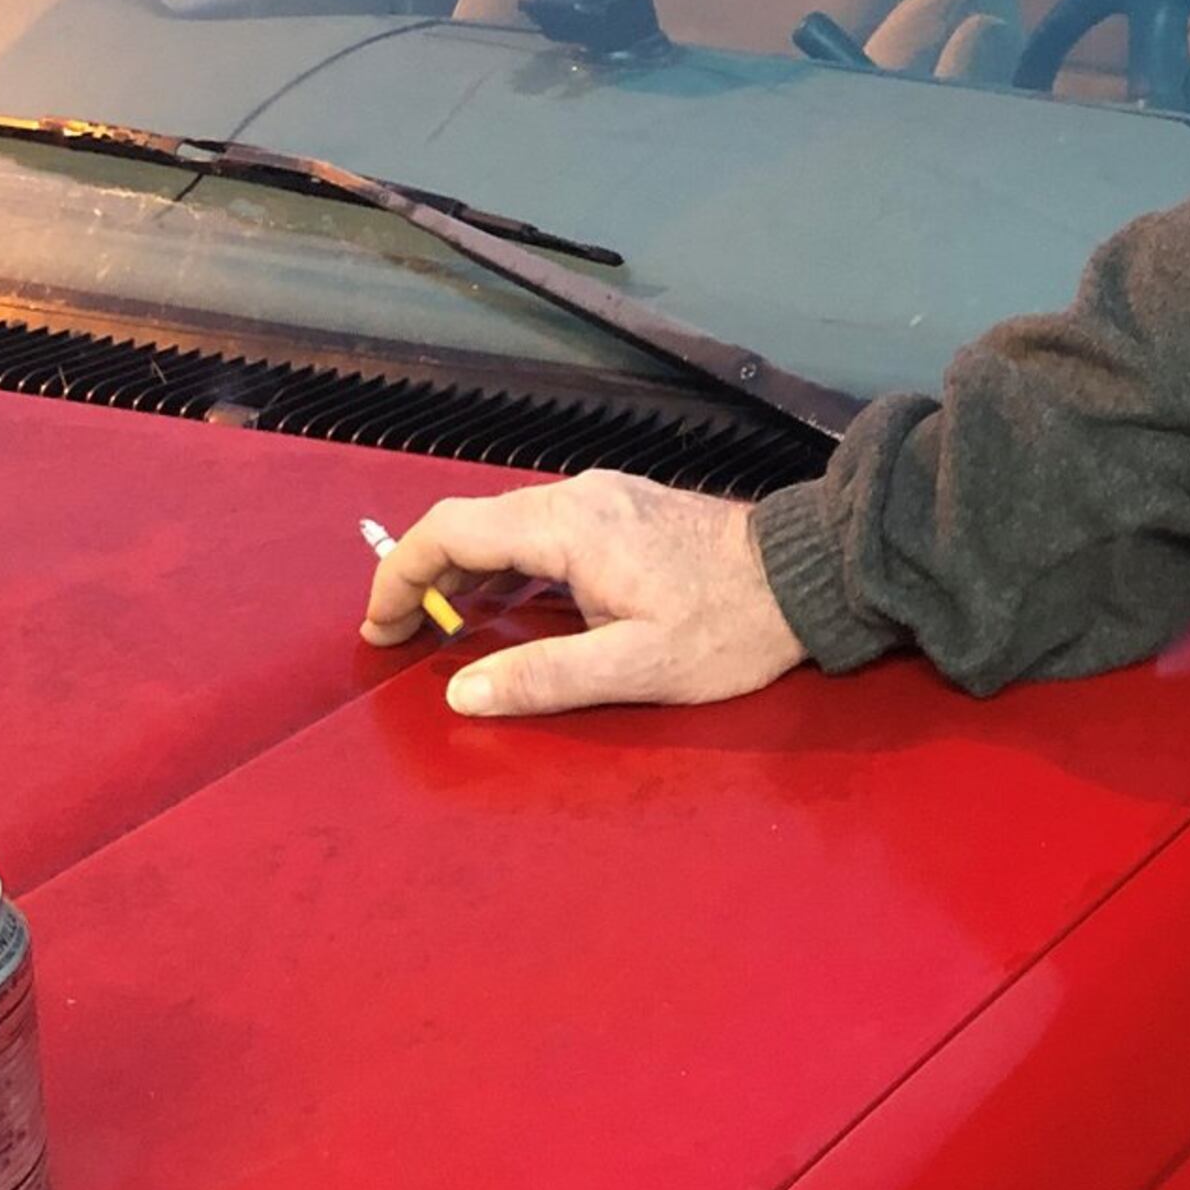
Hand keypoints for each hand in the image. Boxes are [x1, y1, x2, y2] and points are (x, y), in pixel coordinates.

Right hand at [363, 469, 804, 717]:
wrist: (810, 574)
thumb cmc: (730, 625)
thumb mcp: (638, 667)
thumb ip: (546, 678)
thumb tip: (464, 694)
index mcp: (570, 525)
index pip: (450, 532)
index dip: (399, 576)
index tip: (379, 628)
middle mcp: (578, 495)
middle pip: (470, 524)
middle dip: (423, 578)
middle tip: (400, 638)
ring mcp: (604, 497)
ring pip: (504, 525)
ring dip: (463, 573)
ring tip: (441, 629)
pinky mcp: (625, 509)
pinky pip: (540, 529)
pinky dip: (504, 565)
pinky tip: (504, 606)